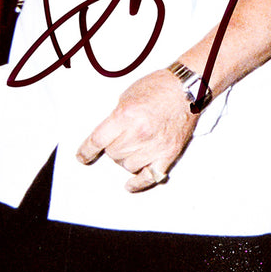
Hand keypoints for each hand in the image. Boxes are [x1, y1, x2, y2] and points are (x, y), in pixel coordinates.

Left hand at [76, 70, 198, 191]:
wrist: (187, 89)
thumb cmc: (160, 88)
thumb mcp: (128, 97)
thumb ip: (115, 118)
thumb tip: (106, 136)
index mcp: (125, 116)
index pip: (97, 141)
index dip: (86, 151)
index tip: (83, 157)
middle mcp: (139, 133)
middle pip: (113, 154)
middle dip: (113, 147)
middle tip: (121, 138)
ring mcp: (155, 146)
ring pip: (128, 166)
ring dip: (127, 159)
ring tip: (133, 147)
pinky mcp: (168, 154)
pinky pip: (149, 176)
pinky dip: (138, 182)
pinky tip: (131, 184)